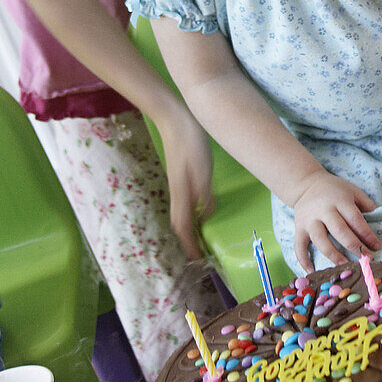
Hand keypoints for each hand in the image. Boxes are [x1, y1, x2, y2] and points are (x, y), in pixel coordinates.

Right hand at [157, 102, 214, 259]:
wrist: (174, 119)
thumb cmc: (189, 141)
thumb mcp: (202, 167)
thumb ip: (204, 193)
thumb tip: (207, 214)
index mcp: (182, 193)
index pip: (184, 228)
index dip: (190, 246)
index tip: (198, 262)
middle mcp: (177, 192)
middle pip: (179, 224)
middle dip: (187, 242)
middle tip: (199, 256)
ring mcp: (177, 184)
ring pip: (181, 214)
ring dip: (189, 230)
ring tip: (199, 240)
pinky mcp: (181, 176)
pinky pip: (185, 203)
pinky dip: (191, 214)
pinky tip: (200, 210)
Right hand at [292, 170, 379, 272]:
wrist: (306, 184)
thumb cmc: (334, 190)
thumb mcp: (351, 190)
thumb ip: (365, 202)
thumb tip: (378, 215)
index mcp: (339, 200)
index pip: (355, 219)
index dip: (366, 234)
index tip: (376, 246)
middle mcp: (323, 210)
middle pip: (339, 231)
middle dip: (354, 246)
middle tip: (366, 258)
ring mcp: (309, 220)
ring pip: (321, 241)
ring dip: (334, 255)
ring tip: (345, 266)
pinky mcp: (299, 228)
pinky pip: (299, 246)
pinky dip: (304, 260)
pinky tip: (312, 271)